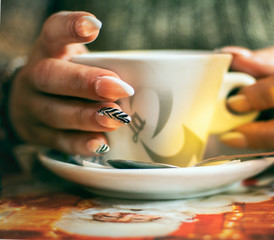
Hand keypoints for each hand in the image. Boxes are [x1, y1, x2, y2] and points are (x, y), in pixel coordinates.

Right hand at [9, 11, 133, 155]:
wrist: (33, 101)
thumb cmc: (70, 77)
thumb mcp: (79, 61)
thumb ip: (104, 65)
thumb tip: (147, 83)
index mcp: (48, 51)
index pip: (53, 32)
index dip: (70, 27)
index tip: (93, 27)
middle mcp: (34, 77)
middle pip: (51, 77)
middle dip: (86, 83)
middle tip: (120, 89)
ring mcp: (32, 107)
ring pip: (55, 112)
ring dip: (87, 117)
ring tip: (114, 119)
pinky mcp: (38, 134)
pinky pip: (59, 142)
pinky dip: (81, 144)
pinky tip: (101, 144)